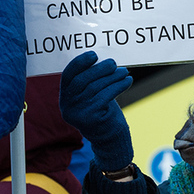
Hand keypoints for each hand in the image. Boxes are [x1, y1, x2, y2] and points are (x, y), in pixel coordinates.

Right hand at [59, 51, 133, 171]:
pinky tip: (127, 80)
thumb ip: (91, 82)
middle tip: (113, 63)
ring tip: (124, 72)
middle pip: (82, 81)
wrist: (110, 139)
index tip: (93, 55)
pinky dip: (119, 85)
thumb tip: (103, 60)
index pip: (68, 76)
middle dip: (99, 69)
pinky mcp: (92, 118)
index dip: (79, 63)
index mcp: (65, 99)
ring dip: (112, 77)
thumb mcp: (92, 97)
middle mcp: (68, 107)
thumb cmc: (102, 112)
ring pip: (95, 87)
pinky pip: (106, 95)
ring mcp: (78, 113)